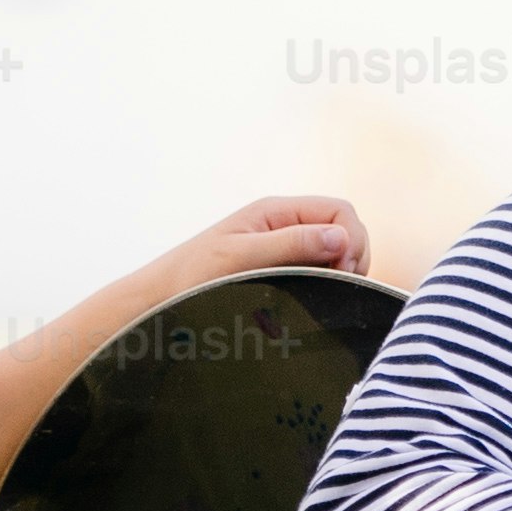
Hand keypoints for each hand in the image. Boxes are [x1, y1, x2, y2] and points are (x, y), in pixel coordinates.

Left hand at [157, 193, 368, 296]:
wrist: (160, 300)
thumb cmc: (191, 276)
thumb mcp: (242, 256)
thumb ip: (292, 244)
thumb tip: (341, 237)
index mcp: (276, 211)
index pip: (340, 210)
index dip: (351, 238)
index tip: (339, 270)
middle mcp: (285, 226)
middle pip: (344, 230)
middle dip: (351, 256)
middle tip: (335, 286)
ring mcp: (284, 250)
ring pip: (335, 254)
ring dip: (338, 272)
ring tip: (323, 295)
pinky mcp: (281, 273)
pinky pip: (320, 272)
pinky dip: (326, 284)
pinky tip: (313, 301)